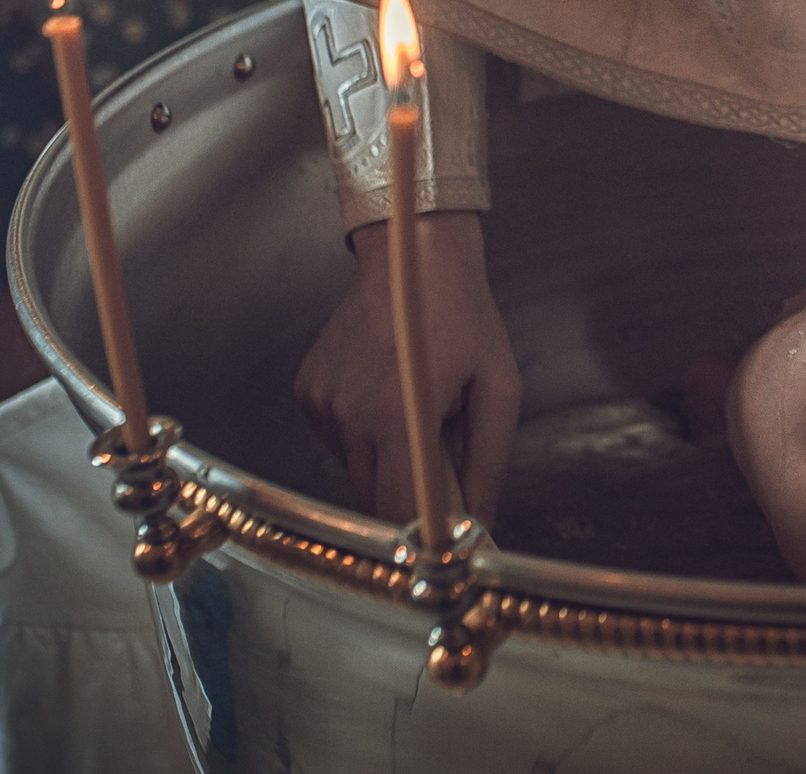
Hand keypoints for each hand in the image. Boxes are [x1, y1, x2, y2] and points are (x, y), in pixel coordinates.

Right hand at [295, 212, 521, 527]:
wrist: (413, 256)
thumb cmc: (463, 317)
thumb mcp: (498, 387)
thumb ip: (489, 461)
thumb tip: (482, 522)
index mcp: (396, 417)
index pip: (397, 511)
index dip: (421, 537)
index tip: (443, 549)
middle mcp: (348, 415)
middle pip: (373, 497)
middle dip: (408, 491)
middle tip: (440, 452)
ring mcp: (321, 403)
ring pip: (355, 468)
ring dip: (386, 458)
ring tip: (415, 409)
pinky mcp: (308, 391)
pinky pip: (339, 438)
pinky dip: (365, 432)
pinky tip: (386, 393)